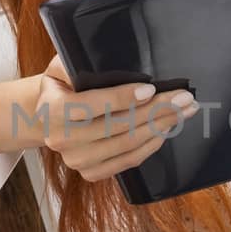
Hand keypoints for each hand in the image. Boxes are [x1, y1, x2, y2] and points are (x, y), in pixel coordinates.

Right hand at [37, 54, 198, 182]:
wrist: (46, 117)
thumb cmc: (61, 85)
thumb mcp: (61, 66)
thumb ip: (76, 62)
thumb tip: (106, 59)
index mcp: (51, 109)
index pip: (90, 105)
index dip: (122, 98)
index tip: (150, 89)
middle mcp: (60, 139)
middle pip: (117, 126)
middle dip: (156, 111)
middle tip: (184, 98)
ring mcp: (75, 160)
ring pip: (126, 145)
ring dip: (160, 127)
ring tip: (183, 111)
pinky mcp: (90, 172)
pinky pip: (128, 161)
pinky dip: (150, 145)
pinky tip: (165, 129)